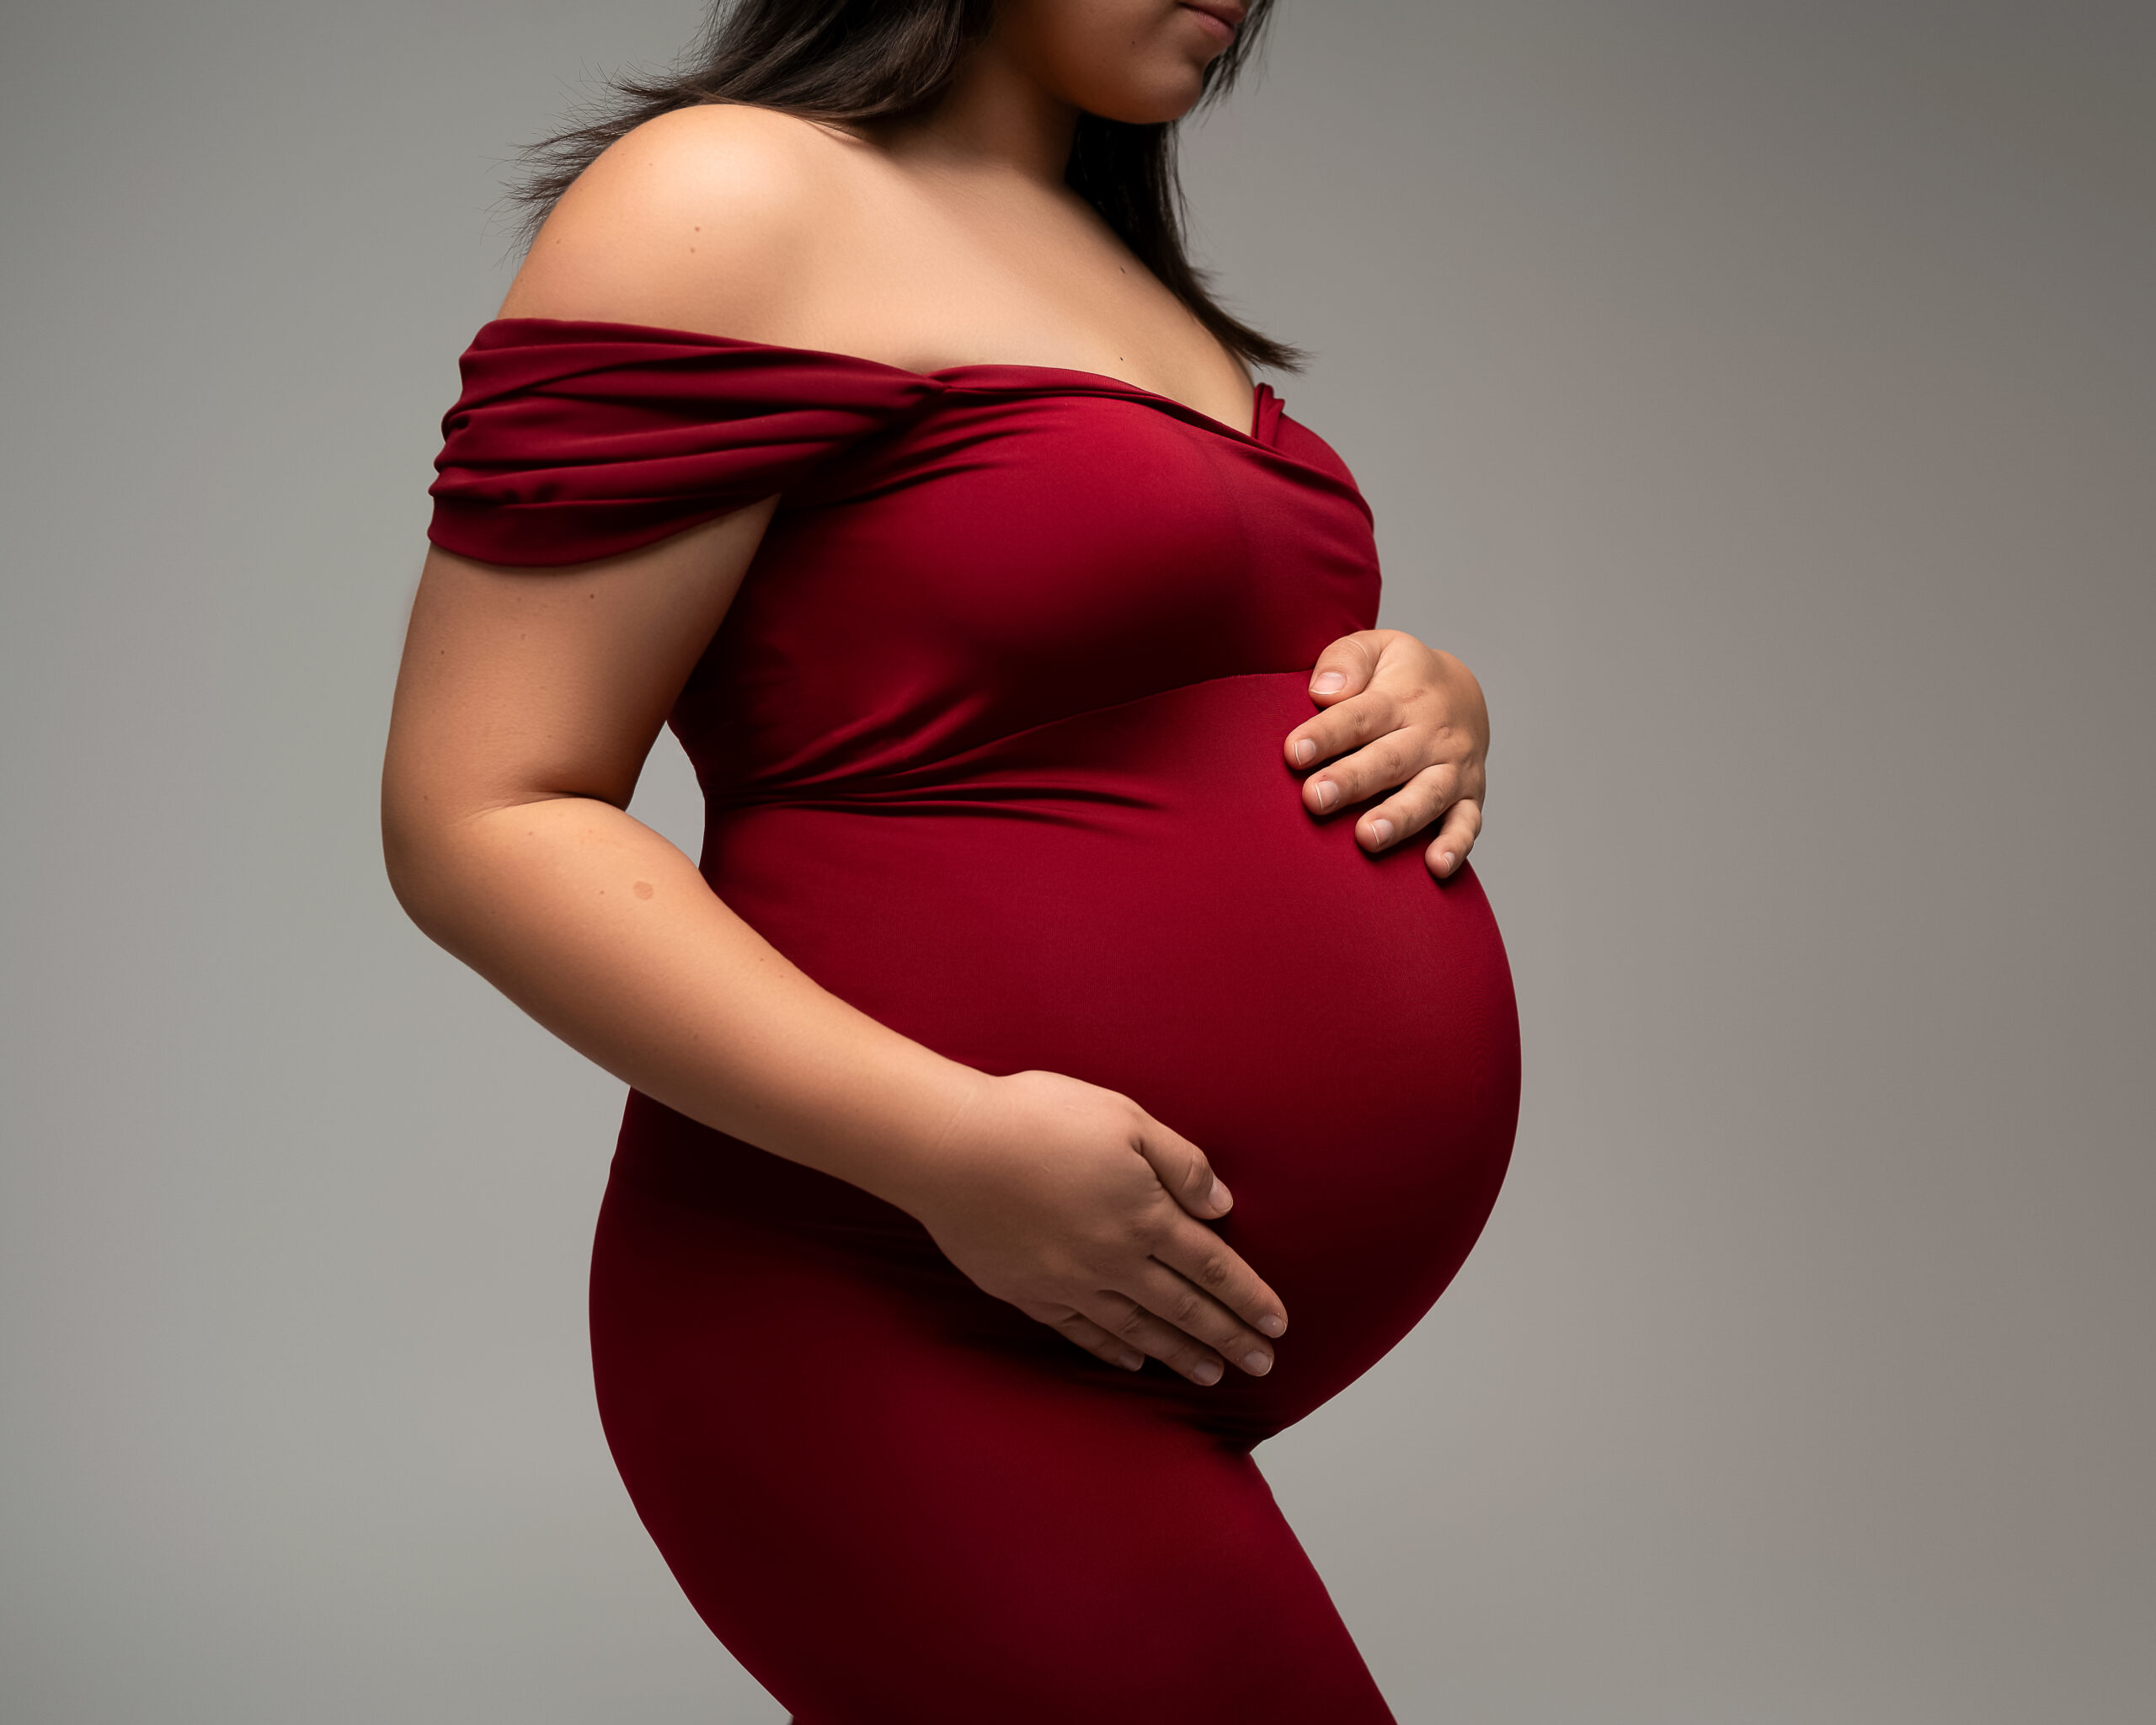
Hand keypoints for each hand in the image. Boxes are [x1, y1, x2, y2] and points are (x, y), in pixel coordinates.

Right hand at [899, 1070, 1287, 1384]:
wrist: (948, 1146)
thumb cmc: (1037, 1117)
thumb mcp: (1124, 1118)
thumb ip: (1179, 1163)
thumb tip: (1221, 1206)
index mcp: (1143, 1214)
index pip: (1211, 1265)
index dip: (1248, 1297)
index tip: (1277, 1324)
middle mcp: (1113, 1259)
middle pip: (1184, 1307)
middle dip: (1228, 1337)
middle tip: (1261, 1366)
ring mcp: (1068, 1282)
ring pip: (1137, 1328)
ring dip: (1179, 1354)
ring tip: (1211, 1376)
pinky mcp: (1028, 1290)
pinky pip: (1081, 1332)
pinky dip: (1112, 1351)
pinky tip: (1133, 1362)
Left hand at [1284, 628, 1488, 878]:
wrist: (1463, 693)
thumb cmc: (1400, 676)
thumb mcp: (1377, 648)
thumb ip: (1347, 660)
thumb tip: (1323, 691)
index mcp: (1401, 697)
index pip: (1360, 715)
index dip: (1327, 734)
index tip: (1294, 752)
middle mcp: (1431, 734)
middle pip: (1389, 759)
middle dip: (1352, 780)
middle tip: (1316, 798)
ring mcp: (1453, 768)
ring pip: (1427, 795)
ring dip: (1399, 818)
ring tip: (1367, 838)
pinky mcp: (1469, 797)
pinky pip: (1467, 822)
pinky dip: (1455, 845)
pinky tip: (1436, 867)